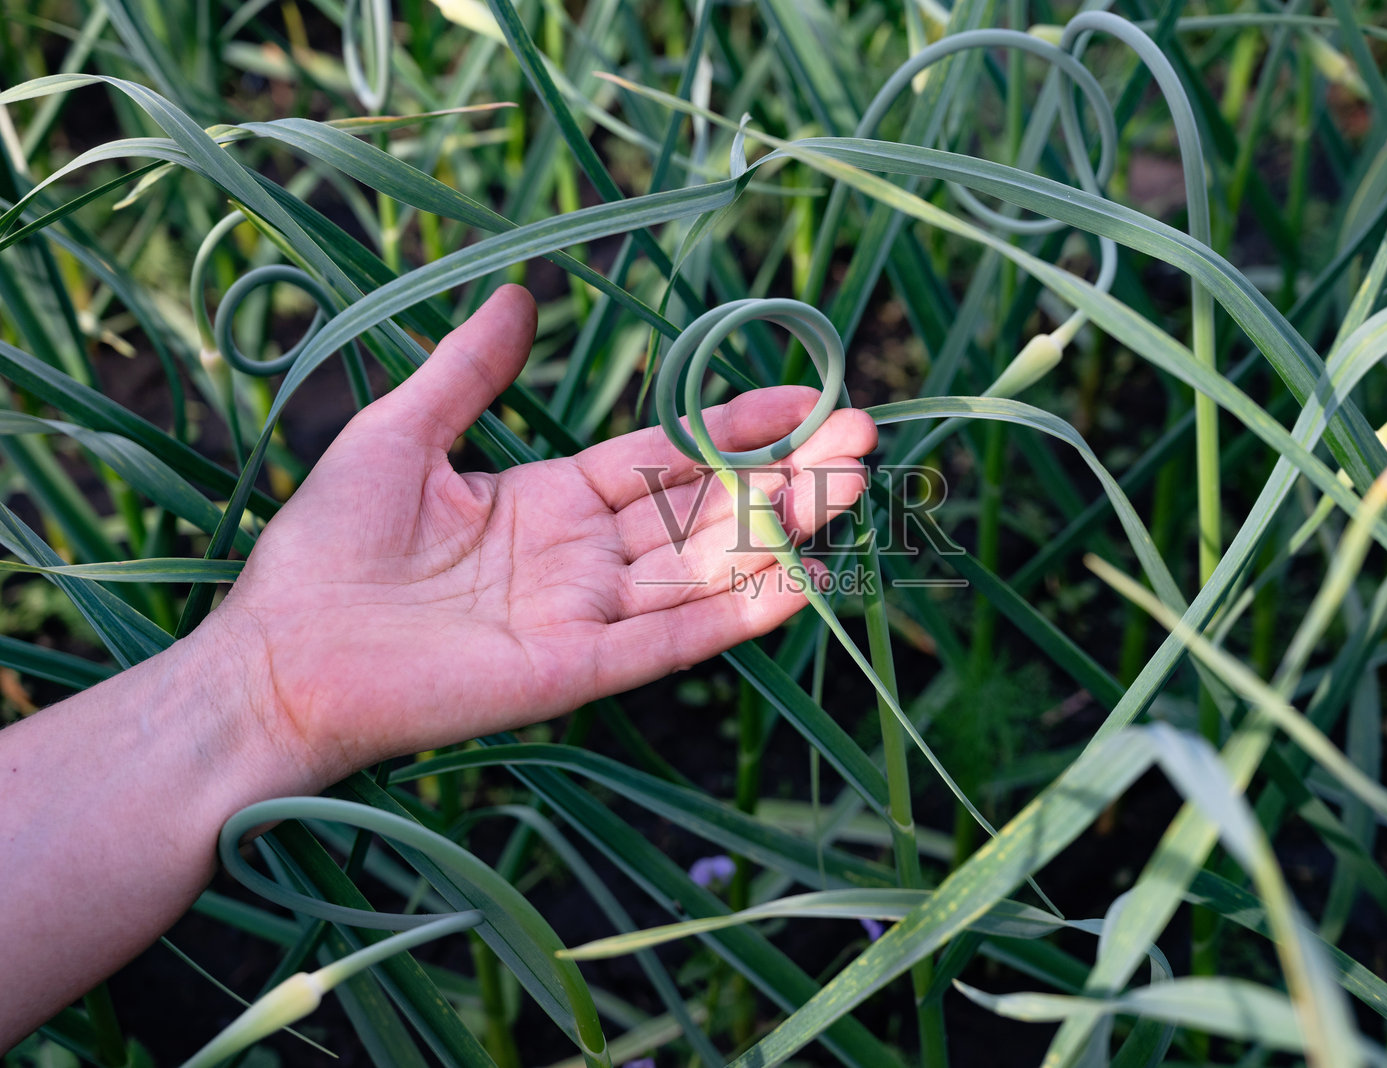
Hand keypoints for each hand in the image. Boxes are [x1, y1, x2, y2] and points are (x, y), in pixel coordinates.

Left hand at [214, 285, 877, 784]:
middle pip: (707, 510)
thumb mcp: (401, 436)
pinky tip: (800, 581)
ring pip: (706, 567)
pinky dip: (736, 614)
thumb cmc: (326, 549)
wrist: (278, 658)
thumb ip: (469, 373)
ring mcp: (588, 617)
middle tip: (864, 435)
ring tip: (854, 486)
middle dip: (786, 474)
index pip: (666, 456)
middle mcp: (584, 559)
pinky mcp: (578, 672)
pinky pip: (672, 638)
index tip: (805, 396)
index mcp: (549, 503)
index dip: (736, 425)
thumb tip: (517, 298)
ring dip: (781, 530)